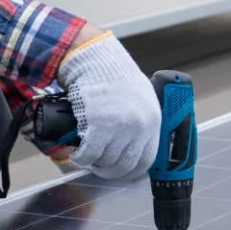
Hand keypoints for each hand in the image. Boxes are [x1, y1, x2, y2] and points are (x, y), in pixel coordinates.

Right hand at [54, 31, 159, 180]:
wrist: (96, 58)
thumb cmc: (114, 74)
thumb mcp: (140, 96)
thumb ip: (141, 119)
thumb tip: (132, 142)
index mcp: (152, 120)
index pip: (147, 159)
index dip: (131, 170)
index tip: (120, 171)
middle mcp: (140, 126)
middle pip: (125, 164)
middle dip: (110, 171)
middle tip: (99, 167)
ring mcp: (120, 127)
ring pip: (106, 160)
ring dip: (94, 163)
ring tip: (87, 157)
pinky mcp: (99, 125)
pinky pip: (90, 154)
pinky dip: (81, 158)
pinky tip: (78, 154)